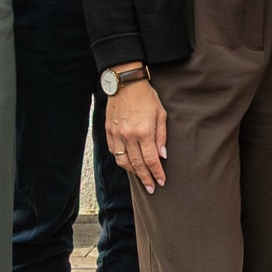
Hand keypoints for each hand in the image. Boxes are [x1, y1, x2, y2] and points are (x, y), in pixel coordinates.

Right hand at [105, 78, 166, 193]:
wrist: (125, 83)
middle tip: (151, 188)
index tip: (161, 182)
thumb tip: (162, 155)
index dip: (157, 173)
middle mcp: (128, 136)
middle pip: (137, 164)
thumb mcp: (160, 114)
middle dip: (145, 178)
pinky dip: (121, 160)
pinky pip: (114, 152)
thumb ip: (161, 136)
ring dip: (133, 172)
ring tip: (141, 177)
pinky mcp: (108, 131)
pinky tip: (128, 163)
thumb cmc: (146, 97)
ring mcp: (116, 134)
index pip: (151, 160)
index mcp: (143, 131)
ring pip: (123, 161)